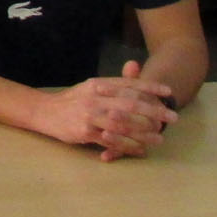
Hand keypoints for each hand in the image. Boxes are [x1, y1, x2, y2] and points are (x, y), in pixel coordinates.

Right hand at [29, 60, 177, 161]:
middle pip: (129, 103)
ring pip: (122, 124)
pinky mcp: (84, 132)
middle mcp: (94, 97)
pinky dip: (127, 146)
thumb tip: (135, 66)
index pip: (127, 84)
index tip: (167, 92)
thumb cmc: (72, 100)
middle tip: (172, 117)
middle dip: (153, 110)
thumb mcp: (91, 86)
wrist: (44, 111)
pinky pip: (110, 141)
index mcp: (98, 84)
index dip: (148, 87)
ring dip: (143, 132)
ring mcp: (89, 115)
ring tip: (159, 138)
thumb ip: (114, 81)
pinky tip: (140, 150)